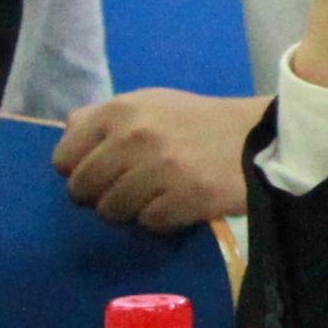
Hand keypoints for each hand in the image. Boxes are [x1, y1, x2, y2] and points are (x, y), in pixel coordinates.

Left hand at [51, 91, 260, 235]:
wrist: (263, 136)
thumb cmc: (199, 123)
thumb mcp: (150, 104)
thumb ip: (104, 117)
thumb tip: (68, 133)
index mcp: (120, 111)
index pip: (64, 159)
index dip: (79, 171)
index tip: (103, 174)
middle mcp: (136, 136)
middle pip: (83, 190)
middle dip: (102, 196)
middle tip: (129, 192)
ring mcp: (161, 168)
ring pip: (112, 212)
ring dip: (131, 211)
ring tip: (157, 198)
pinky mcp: (187, 196)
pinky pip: (150, 223)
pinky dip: (163, 220)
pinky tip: (180, 204)